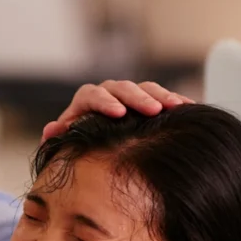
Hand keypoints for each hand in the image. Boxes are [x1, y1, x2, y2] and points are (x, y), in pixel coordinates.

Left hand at [42, 80, 194, 141]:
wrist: (95, 151)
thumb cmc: (77, 148)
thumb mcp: (64, 146)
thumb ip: (56, 139)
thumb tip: (51, 130)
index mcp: (85, 102)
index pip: (92, 94)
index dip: (105, 102)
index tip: (118, 113)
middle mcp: (109, 95)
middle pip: (123, 88)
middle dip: (139, 97)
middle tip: (153, 110)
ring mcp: (131, 97)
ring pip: (146, 88)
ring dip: (162, 96)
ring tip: (177, 107)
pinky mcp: (149, 103)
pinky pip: (164, 97)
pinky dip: (176, 101)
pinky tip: (190, 107)